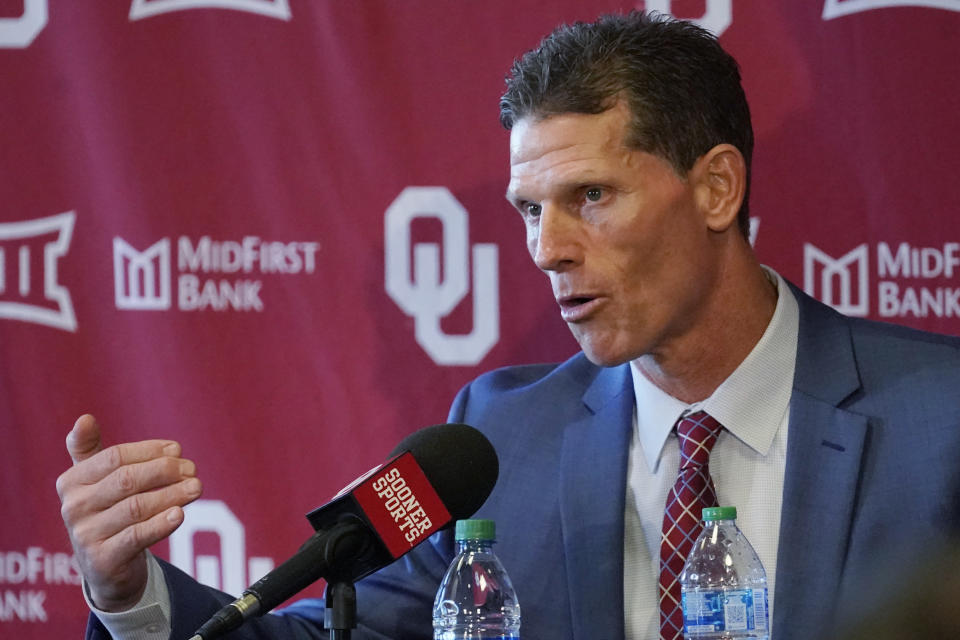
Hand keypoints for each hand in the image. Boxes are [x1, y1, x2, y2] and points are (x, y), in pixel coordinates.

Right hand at [56, 414, 202, 611]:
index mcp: (71, 481)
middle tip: (193, 470)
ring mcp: (85, 536)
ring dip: (171, 494)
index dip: (149, 451)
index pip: (114, 457)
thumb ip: (90, 450)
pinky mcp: (102, 561)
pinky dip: (160, 524)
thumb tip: (85, 418)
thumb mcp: (94, 482)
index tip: (178, 450)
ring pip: (136, 507)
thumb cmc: (106, 512)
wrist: (106, 568)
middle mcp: (73, 508)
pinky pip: (136, 537)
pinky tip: (179, 514)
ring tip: (196, 488)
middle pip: (126, 480)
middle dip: (165, 471)